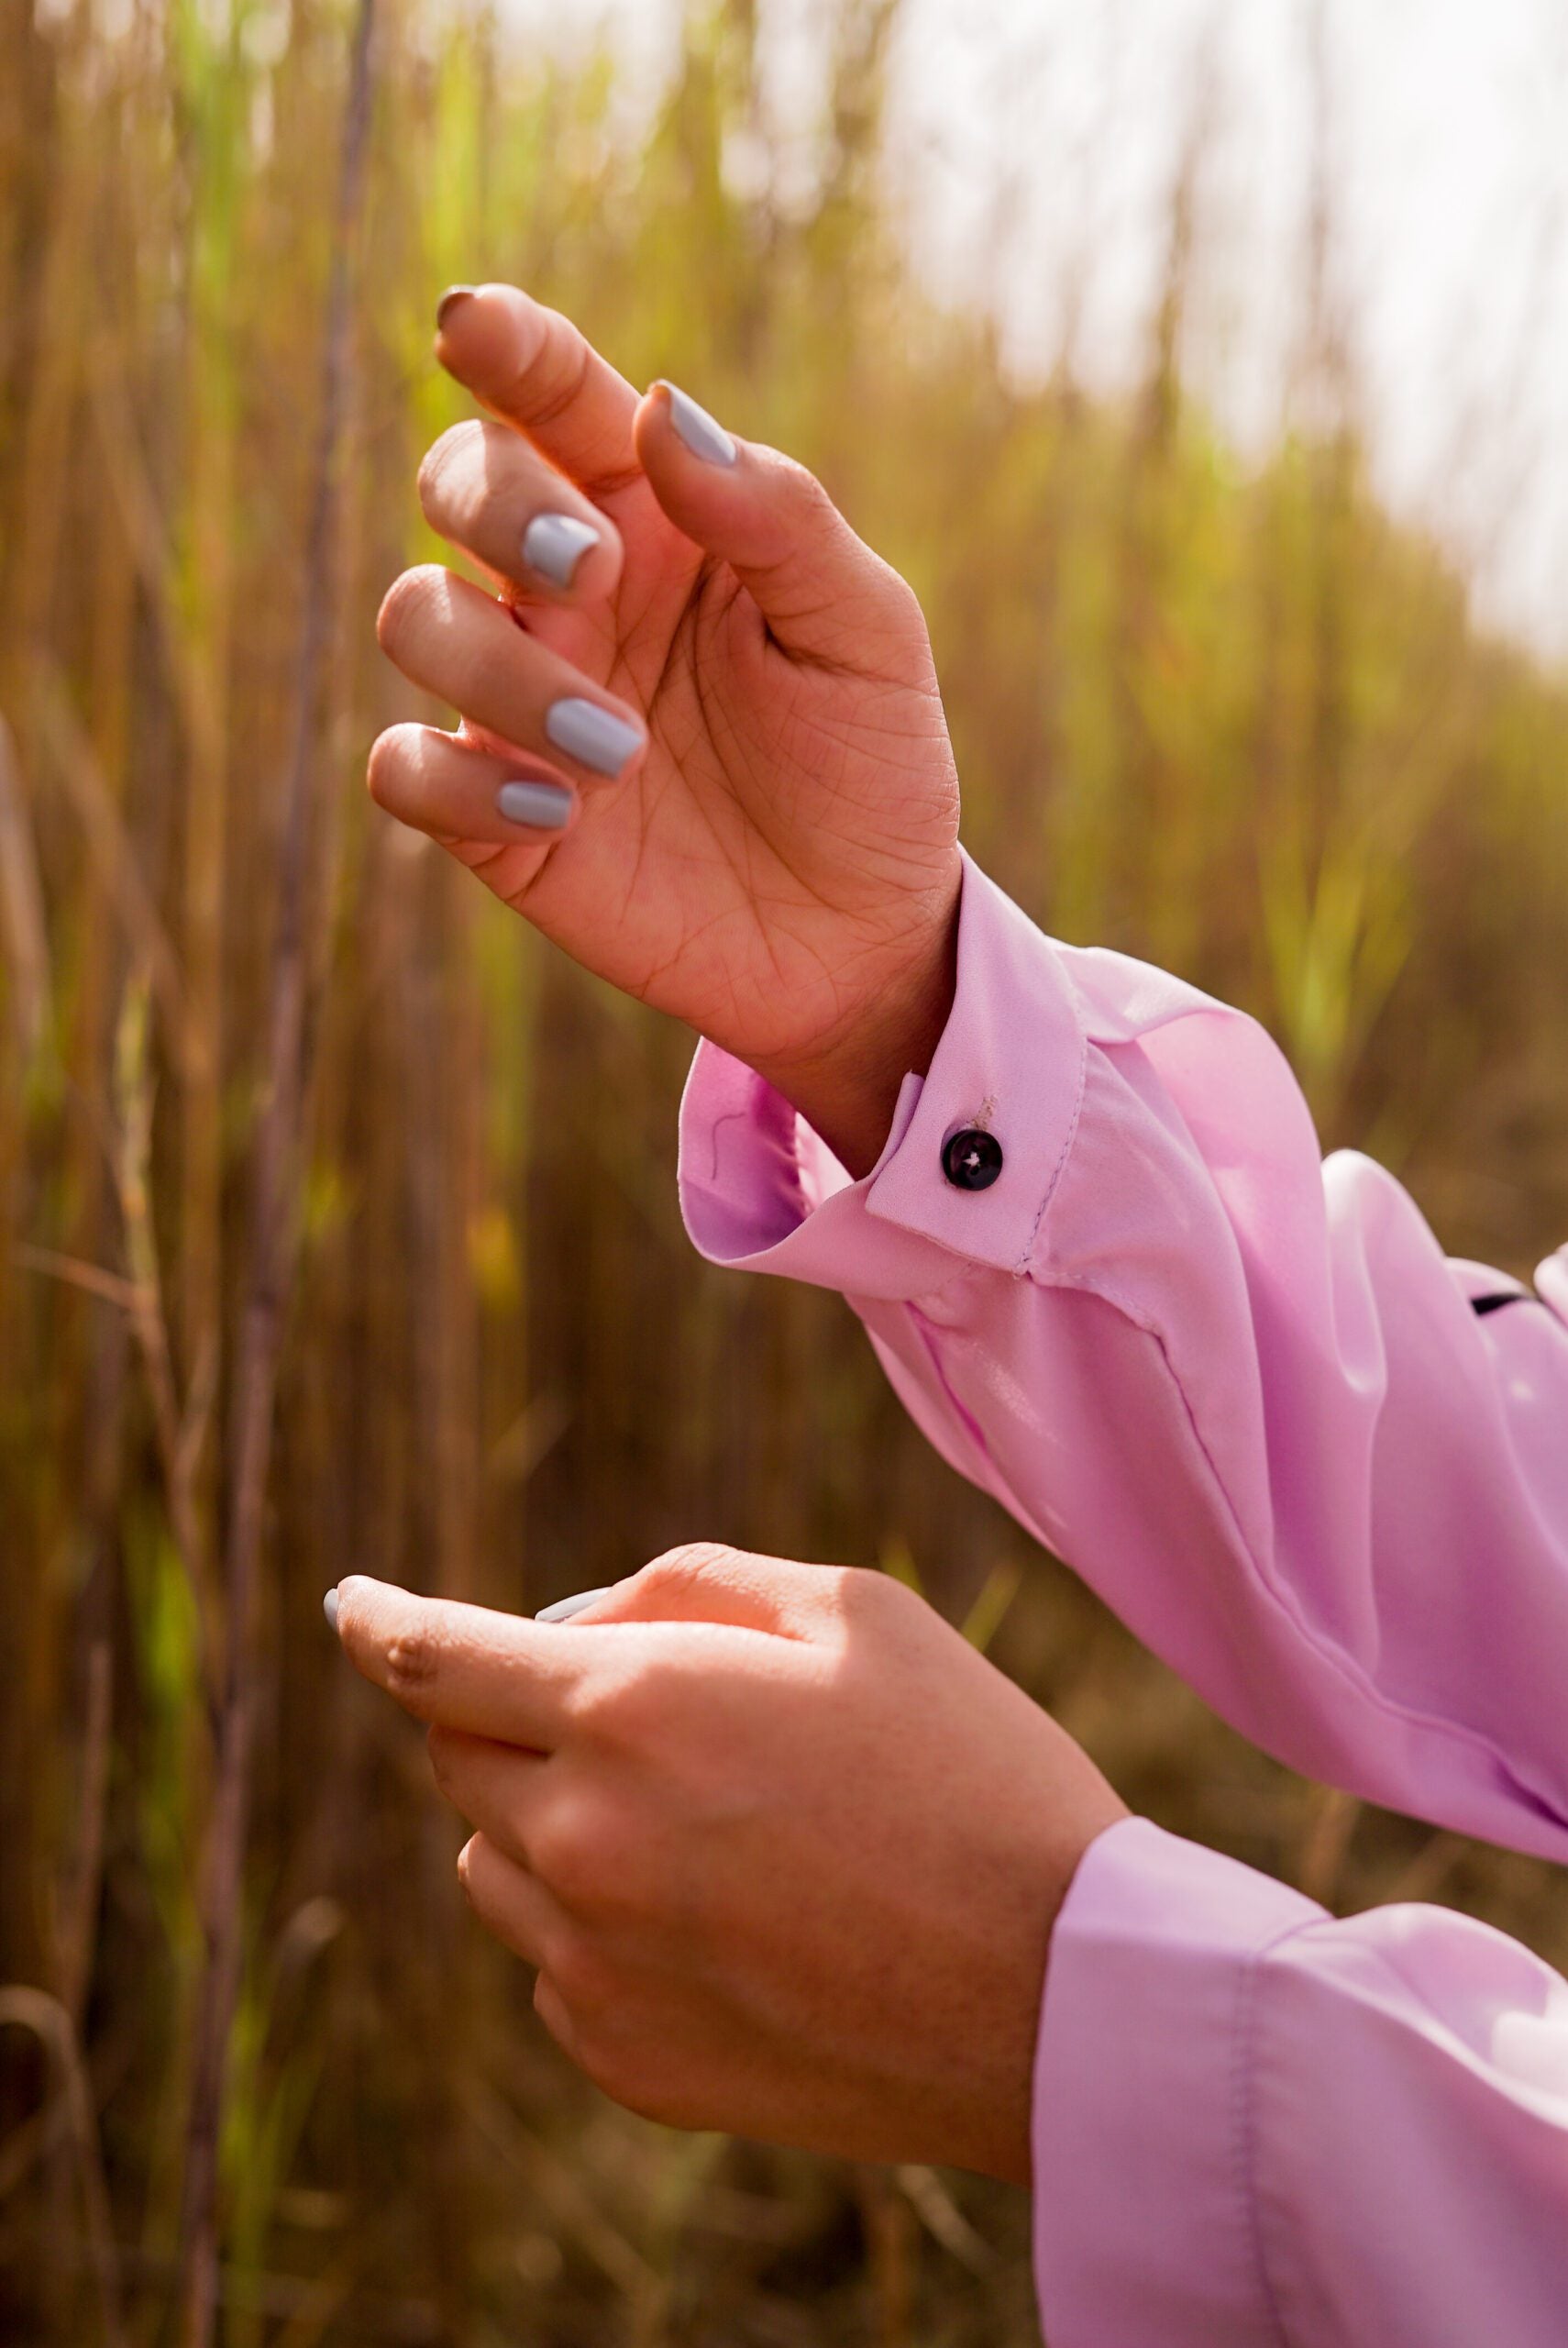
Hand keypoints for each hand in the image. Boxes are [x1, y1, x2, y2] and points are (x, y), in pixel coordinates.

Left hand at [331, 1547, 1125, 2181]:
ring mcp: (596, 1967)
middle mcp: (583, 1841)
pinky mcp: (628, 2061)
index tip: (349, 1604)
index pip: (434, 1657)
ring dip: (550, 1820)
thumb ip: (687, 1585)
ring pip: (495, 1865)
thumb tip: (575, 1625)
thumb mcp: (851, 1609)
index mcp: (630, 1710)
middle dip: (507, 1716)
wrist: (1059, 1991)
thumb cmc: (971, 1768)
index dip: (377, 1620)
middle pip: (457, 1759)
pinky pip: (554, 1967)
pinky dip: (597, 1923)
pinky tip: (726, 1920)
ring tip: (704, 1825)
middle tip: (632, 1714)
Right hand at [368, 284, 962, 1175]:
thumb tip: (662, 411)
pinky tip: (558, 815)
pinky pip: (405, 769)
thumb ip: (775, 517)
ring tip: (617, 746)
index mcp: (654, 517)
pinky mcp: (496, 820)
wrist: (864, 936)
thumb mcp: (862, 633)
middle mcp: (569, 594)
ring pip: (417, 619)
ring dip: (501, 669)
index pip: (554, 399)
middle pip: (459, 482)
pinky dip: (458, 779)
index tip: (474, 327)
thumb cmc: (868, 766)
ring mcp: (520, 704)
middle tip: (592, 574)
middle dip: (498, 507)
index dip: (505, 346)